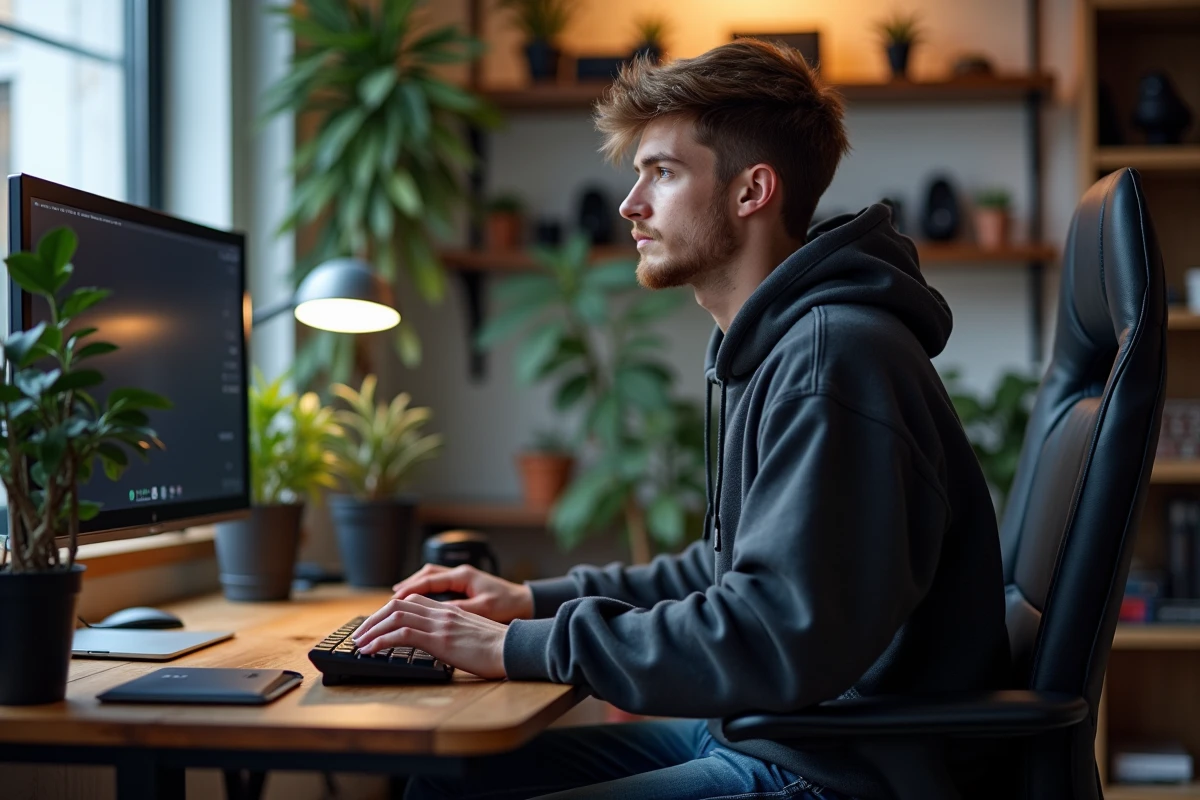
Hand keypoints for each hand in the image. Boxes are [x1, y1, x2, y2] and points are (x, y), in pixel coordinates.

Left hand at [351, 595, 508, 679]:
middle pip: (399, 604)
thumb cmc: (500, 648)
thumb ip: (457, 634)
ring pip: (395, 617)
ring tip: (359, 642)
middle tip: (361, 633)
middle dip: (374, 618)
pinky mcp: (439, 639)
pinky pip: (401, 635)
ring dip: (372, 629)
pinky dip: (380, 641)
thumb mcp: (474, 635)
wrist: (515, 648)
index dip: (390, 610)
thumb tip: (446, 645)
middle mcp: (442, 612)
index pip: (413, 601)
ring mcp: (440, 624)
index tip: (378, 624)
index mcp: (451, 610)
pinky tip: (370, 650)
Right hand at [392, 563, 533, 623]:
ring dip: (413, 587)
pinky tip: (417, 602)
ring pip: (430, 578)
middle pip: (424, 575)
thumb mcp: (483, 610)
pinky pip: (438, 585)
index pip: (427, 581)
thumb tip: (433, 614)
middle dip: (405, 588)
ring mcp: (462, 578)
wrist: (527, 603)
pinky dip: (424, 591)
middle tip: (388, 602)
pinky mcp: (464, 586)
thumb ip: (458, 610)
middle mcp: (460, 573)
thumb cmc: (509, 605)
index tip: (392, 601)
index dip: (408, 591)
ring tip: (396, 601)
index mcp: (463, 576)